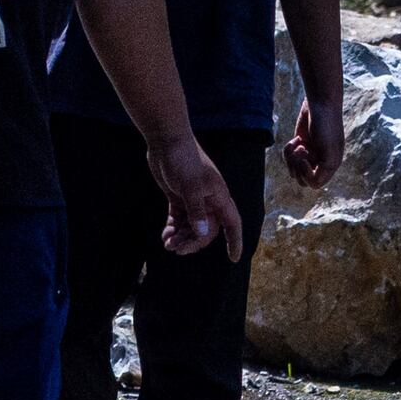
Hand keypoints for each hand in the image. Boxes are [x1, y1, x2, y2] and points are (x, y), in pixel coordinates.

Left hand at [148, 128, 244, 261]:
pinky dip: (173, 228)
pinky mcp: (178, 197)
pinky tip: (165, 235)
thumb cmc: (183, 160)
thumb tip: (202, 233)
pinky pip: (179, 219)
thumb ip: (196, 211)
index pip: (232, 224)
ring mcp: (192, 199)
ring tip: (168, 243)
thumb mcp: (190, 187)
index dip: (235, 241)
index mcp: (218, 197)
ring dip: (181, 237)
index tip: (233, 258)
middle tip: (176, 249)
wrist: (166, 140)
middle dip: (193, 242)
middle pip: (207, 230)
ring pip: (191, 226)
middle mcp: (208, 200)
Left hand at [283, 83, 341, 188]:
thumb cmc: (326, 126)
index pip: (315, 183)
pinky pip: (288, 158)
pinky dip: (288, 151)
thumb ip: (325, 169)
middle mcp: (320, 162)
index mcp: (330, 165)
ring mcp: (309, 154)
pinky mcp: (299, 146)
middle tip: (300, 150)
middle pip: (302, 180)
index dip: (306, 175)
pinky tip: (295, 140)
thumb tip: (314, 184)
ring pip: (293, 170)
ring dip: (291, 159)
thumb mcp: (329, 149)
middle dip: (297, 167)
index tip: (304, 158)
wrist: (320, 104)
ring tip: (297, 145)